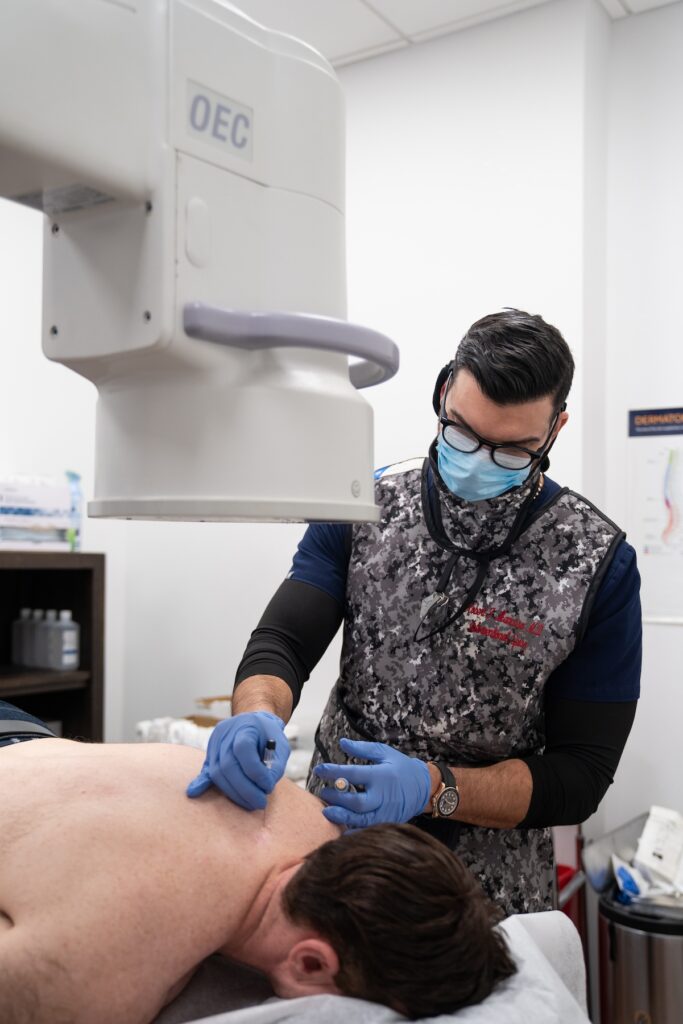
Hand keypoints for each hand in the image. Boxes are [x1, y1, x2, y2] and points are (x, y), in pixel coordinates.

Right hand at [186, 711, 288, 809]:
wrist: (254, 722)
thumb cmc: (269, 736)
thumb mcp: (281, 746)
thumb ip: (275, 767)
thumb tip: (264, 787)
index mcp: (245, 725)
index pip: (243, 749)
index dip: (255, 771)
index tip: (268, 786)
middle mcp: (226, 733)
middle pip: (228, 764)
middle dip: (244, 789)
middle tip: (260, 803)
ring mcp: (215, 742)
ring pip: (217, 771)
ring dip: (233, 793)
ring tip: (250, 803)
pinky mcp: (210, 753)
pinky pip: (205, 770)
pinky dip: (203, 783)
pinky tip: (194, 792)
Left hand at [313, 738, 430, 827]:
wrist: (424, 788)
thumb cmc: (401, 767)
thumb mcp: (384, 752)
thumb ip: (362, 749)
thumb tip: (342, 743)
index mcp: (381, 775)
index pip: (353, 774)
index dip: (333, 772)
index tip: (319, 770)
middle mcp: (384, 796)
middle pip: (356, 802)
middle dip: (337, 799)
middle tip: (323, 793)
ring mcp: (386, 812)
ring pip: (361, 820)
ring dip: (342, 817)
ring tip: (327, 812)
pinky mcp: (387, 823)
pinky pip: (368, 830)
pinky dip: (354, 831)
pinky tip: (342, 827)